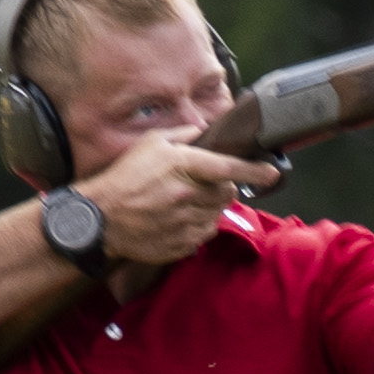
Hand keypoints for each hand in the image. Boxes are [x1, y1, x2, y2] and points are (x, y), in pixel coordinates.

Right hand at [76, 127, 277, 269]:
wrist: (100, 218)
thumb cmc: (124, 177)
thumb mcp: (150, 144)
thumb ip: (182, 135)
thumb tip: (204, 130)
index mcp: (184, 166)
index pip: (230, 167)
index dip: (255, 170)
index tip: (273, 172)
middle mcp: (189, 194)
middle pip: (228, 193)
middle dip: (222, 187)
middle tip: (202, 185)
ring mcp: (187, 221)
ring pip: (218, 213)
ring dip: (209, 207)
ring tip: (184, 202)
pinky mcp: (183, 242)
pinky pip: (205, 233)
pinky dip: (198, 226)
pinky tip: (177, 218)